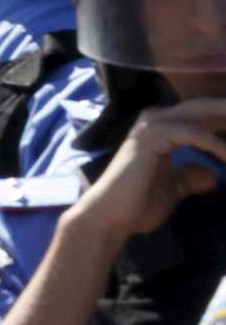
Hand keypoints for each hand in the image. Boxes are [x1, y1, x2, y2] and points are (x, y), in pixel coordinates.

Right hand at [74, 99, 225, 243]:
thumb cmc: (138, 205)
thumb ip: (190, 177)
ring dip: (225, 122)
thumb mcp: (175, 188)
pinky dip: (214, 144)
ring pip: (199, 113)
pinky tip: (225, 156)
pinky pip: (192, 133)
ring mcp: (151, 127)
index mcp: (160, 129)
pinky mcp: (151, 138)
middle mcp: (154, 120)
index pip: (201, 115)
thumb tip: (211, 175)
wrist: (111, 218)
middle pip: (203, 106)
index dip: (224, 120)